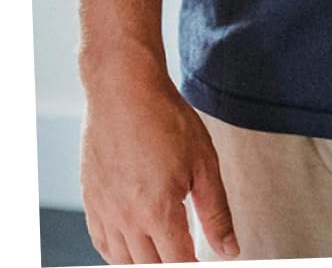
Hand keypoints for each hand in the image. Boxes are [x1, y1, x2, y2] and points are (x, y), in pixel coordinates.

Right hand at [81, 62, 237, 262]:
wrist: (123, 92)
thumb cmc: (166, 120)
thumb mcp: (204, 163)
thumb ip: (216, 212)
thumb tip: (229, 248)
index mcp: (158, 212)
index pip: (178, 264)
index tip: (204, 263)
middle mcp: (126, 220)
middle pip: (150, 267)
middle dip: (171, 266)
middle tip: (188, 254)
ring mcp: (104, 213)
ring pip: (124, 262)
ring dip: (146, 263)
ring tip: (166, 252)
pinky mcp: (91, 203)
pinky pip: (103, 245)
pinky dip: (120, 253)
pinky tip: (136, 244)